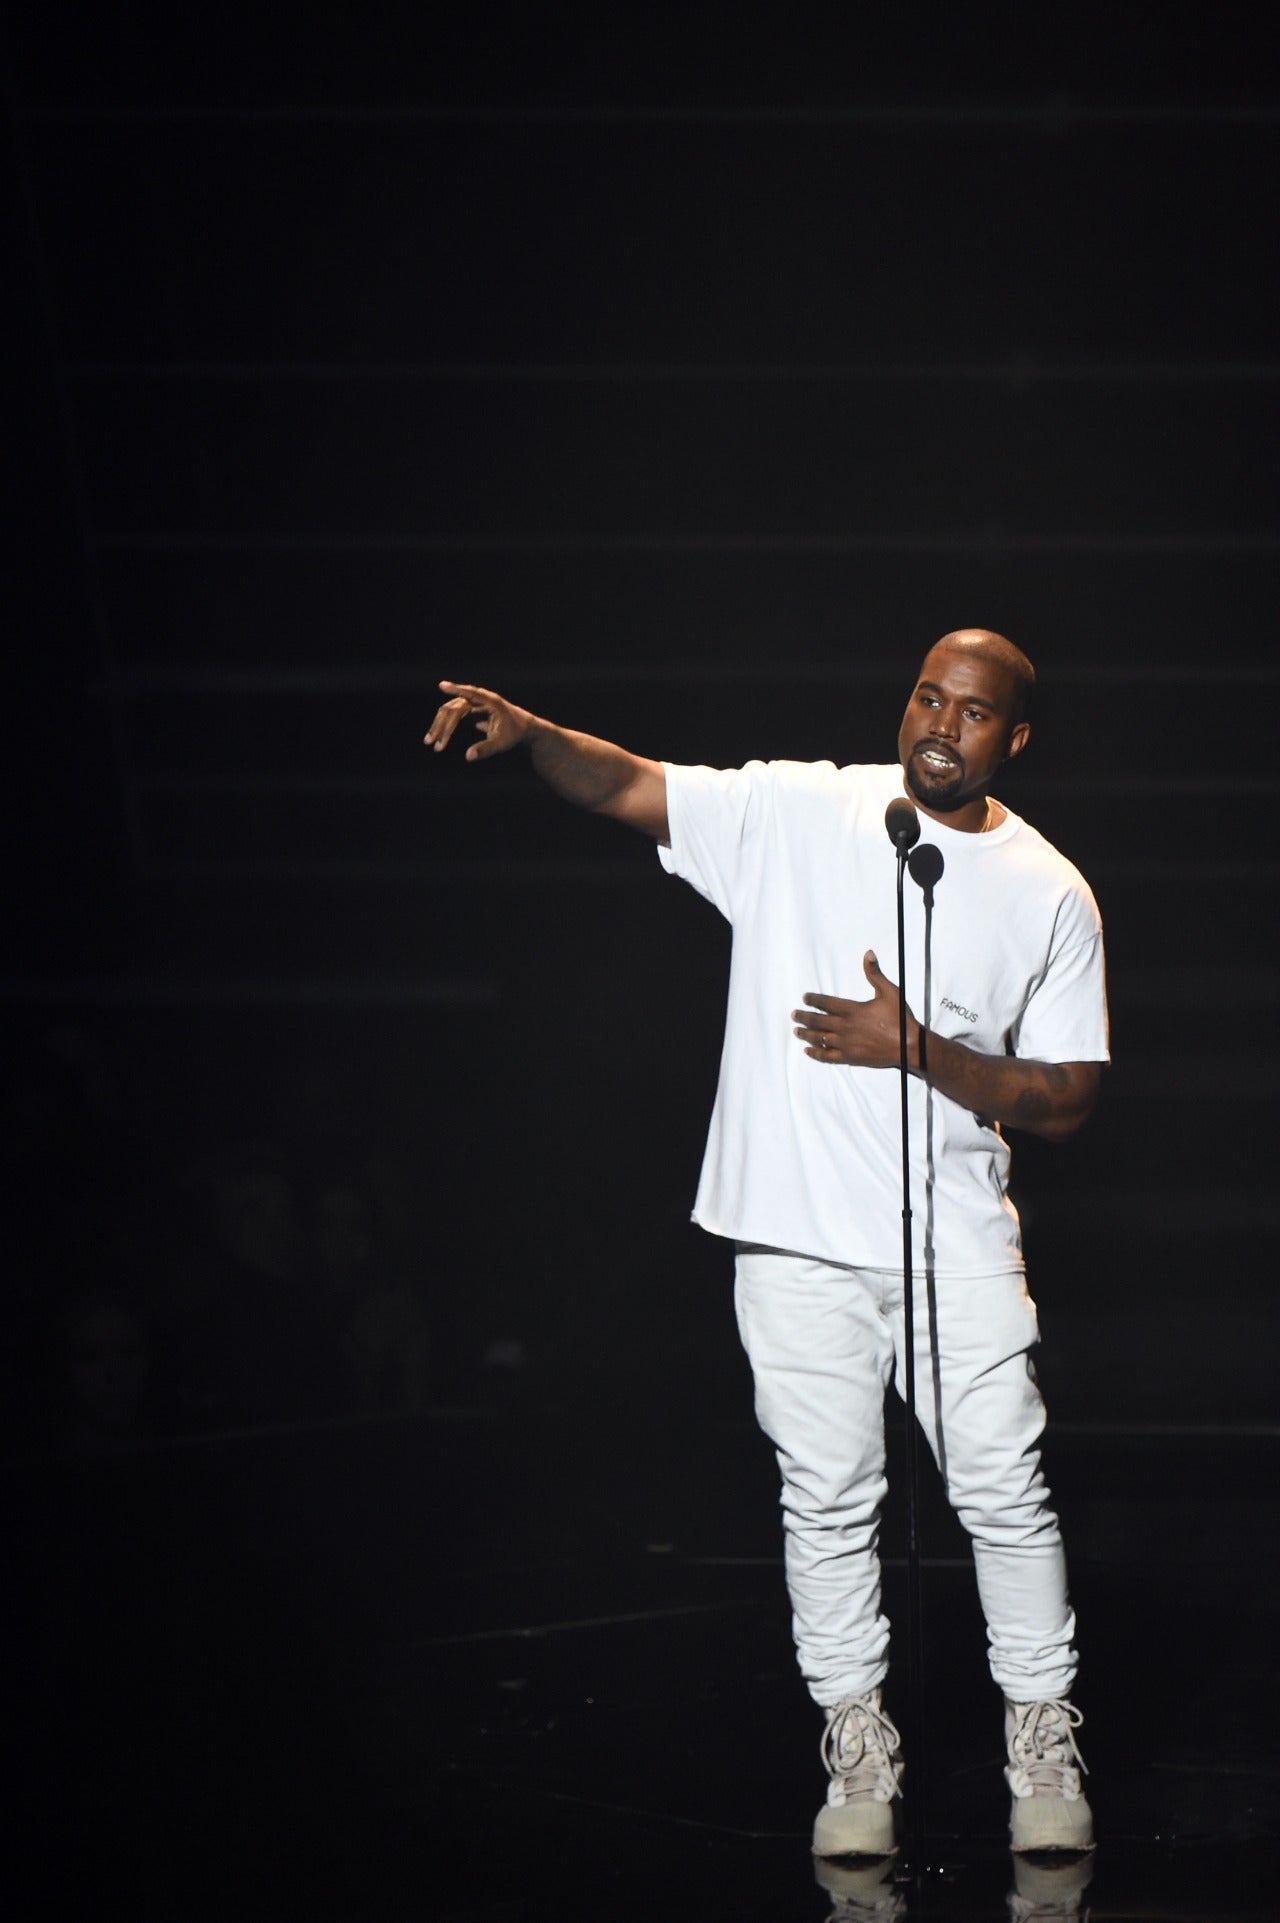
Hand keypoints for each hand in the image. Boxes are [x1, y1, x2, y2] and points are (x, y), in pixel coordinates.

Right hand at [424, 682, 533, 760]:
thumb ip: (485, 749)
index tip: (442, 685)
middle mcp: (481, 699)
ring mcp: (477, 702)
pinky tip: (441, 740)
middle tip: (430, 742)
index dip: (456, 689)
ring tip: (435, 745)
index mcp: (490, 702)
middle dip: (441, 725)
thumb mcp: (501, 743)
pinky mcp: (474, 707)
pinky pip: (456, 713)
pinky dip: (448, 725)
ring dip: (442, 726)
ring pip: (453, 711)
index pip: (470, 693)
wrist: (525, 729)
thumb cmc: (515, 734)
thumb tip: (468, 756)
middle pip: (455, 707)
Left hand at [792, 951, 917, 1067]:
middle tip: (794, 1014)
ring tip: (796, 1031)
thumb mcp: (889, 992)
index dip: (813, 1000)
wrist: (909, 1046)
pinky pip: (827, 1056)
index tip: (804, 998)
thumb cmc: (900, 1018)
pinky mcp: (849, 1057)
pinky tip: (808, 1051)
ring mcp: (846, 1044)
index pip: (826, 1003)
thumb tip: (868, 953)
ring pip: (819, 1038)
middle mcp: (844, 1026)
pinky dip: (816, 1053)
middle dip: (804, 1017)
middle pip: (817, 1021)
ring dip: (806, 1034)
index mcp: (852, 1010)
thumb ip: (875, 974)